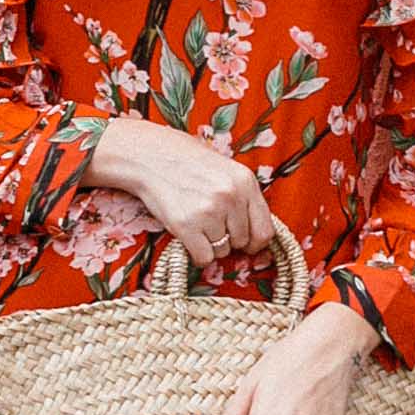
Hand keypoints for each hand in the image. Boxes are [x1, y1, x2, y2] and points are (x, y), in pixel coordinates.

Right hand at [86, 115, 274, 268]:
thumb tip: (257, 237)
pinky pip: (203, 258)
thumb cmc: (188, 163)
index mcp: (246, 182)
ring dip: (210, 244)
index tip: (246, 244)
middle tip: (210, 224)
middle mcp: (231, 197)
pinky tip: (187, 236)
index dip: (255, 243)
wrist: (149, 156)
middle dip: (228, 239)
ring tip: (195, 221)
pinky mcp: (186, 226)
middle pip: (242, 242)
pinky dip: (196, 254)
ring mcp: (209, 211)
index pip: (265, 230)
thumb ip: (243, 198)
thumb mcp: (226, 170)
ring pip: (222, 251)